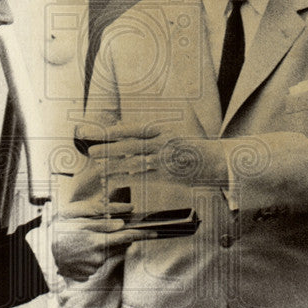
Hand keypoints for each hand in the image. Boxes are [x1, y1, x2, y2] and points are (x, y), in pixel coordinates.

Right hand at [50, 199, 156, 280]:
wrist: (41, 251)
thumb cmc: (60, 230)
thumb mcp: (78, 219)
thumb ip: (102, 221)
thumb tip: (121, 223)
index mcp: (97, 242)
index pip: (126, 237)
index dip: (142, 234)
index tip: (154, 233)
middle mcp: (97, 258)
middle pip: (116, 246)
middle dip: (111, 238)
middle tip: (94, 233)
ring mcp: (92, 268)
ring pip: (106, 255)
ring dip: (99, 247)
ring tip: (81, 242)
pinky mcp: (87, 275)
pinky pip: (95, 264)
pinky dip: (91, 257)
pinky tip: (79, 252)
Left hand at [77, 121, 227, 187]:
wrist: (215, 160)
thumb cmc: (190, 147)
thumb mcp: (170, 133)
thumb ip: (147, 133)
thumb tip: (121, 128)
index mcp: (162, 130)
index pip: (133, 130)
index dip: (115, 132)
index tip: (100, 133)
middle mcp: (162, 143)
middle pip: (130, 146)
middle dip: (109, 149)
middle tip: (92, 152)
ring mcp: (164, 159)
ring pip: (133, 162)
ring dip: (114, 166)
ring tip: (99, 167)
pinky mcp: (167, 174)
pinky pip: (143, 176)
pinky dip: (128, 177)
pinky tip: (115, 179)